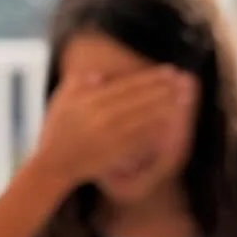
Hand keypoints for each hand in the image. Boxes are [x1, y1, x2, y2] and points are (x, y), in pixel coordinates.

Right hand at [33, 67, 194, 188]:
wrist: (53, 166)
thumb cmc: (55, 132)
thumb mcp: (60, 101)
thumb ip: (77, 83)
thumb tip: (100, 74)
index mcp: (90, 101)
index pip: (127, 86)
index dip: (150, 78)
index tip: (169, 71)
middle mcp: (101, 117)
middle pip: (139, 100)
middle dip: (163, 89)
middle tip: (183, 81)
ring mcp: (109, 136)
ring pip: (143, 118)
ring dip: (165, 107)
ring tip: (182, 98)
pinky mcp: (115, 153)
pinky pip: (140, 139)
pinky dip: (156, 130)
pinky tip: (170, 123)